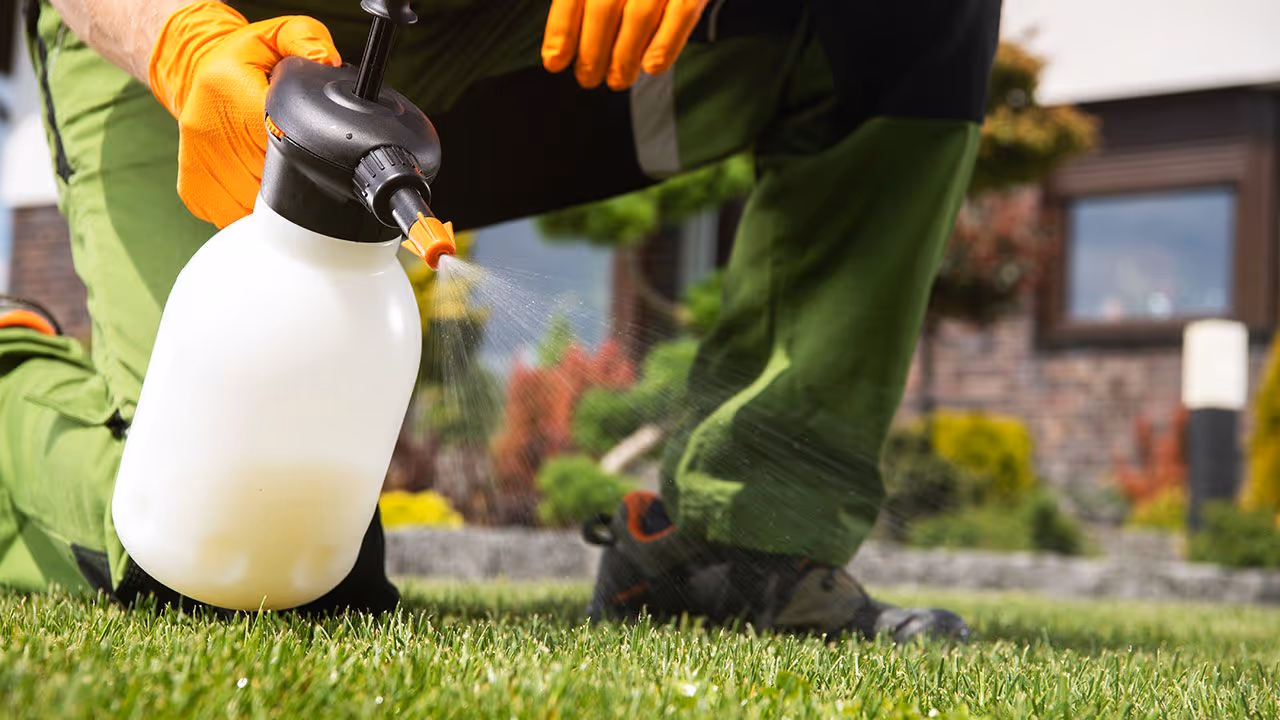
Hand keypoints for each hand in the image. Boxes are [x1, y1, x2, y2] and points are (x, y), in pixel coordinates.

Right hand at [148, 2, 340, 227]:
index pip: (278, 138)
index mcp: (231, 92)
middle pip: (269, 180)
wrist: (193, 73)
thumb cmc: (242, 60)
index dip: (303, 153)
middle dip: (293, 178)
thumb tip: (329, 61)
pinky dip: (252, 213)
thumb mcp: (277, 34)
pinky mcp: (193, 189)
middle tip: (303, 164)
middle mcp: (209, 131)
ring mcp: (199, 164)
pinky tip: (259, 192)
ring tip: (283, 179)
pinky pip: (232, 216)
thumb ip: (308, 39)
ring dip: (274, 203)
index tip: (312, 153)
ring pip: (251, 208)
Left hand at [541, 0, 708, 90]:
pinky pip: (682, 13)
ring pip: (640, 15)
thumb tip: (561, 45)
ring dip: (625, 56)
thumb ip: (586, 1)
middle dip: (592, 51)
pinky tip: (653, 67)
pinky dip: (666, 44)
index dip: (562, 29)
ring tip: (618, 80)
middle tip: (587, 78)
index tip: (555, 61)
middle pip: (605, 7)